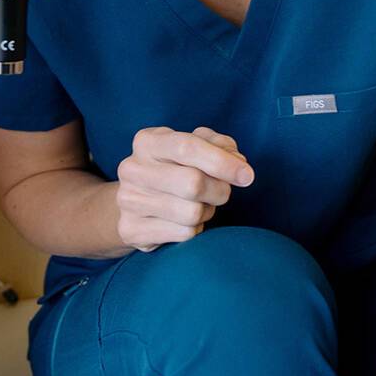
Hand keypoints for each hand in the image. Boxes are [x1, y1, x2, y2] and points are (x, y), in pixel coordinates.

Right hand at [115, 127, 254, 251]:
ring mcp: (128, 200)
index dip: (222, 162)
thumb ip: (220, 146)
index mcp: (147, 141)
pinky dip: (195, 229)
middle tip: (223, 191)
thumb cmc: (175, 168)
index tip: (247, 175)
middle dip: (219, 190)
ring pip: (191, 213)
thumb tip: (238, 164)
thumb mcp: (195, 147)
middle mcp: (132, 169)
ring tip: (200, 205)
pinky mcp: (131, 230)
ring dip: (207, 211)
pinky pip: (183, 234)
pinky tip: (185, 221)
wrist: (136, 203)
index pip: (187, 147)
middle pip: (192, 183)